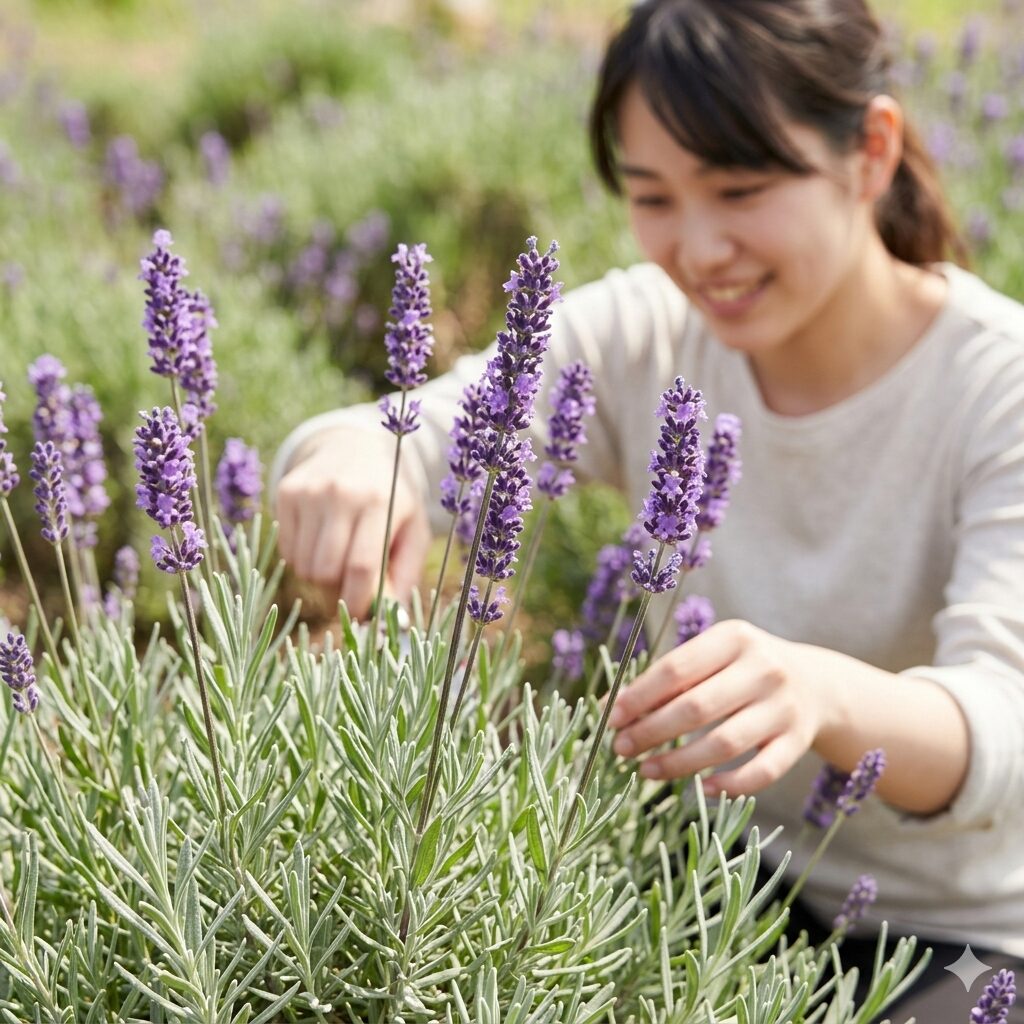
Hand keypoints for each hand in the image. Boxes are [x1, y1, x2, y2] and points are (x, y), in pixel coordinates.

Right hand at [274, 426, 430, 618]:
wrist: (355, 448)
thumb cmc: (390, 498)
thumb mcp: (412, 528)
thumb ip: (405, 574)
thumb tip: (393, 619)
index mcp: (378, 502)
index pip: (361, 566)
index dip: (357, 600)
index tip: (359, 615)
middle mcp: (341, 493)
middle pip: (325, 571)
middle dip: (336, 590)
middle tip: (349, 585)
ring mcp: (309, 491)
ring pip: (303, 565)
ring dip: (319, 576)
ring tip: (338, 559)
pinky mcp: (286, 492)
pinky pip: (287, 550)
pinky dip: (303, 558)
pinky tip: (320, 540)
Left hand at [606, 620, 831, 795]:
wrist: (816, 683)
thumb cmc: (742, 669)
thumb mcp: (712, 655)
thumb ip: (669, 677)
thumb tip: (611, 708)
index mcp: (734, 638)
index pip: (676, 668)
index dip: (639, 695)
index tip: (610, 716)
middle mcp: (763, 669)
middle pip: (696, 707)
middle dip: (651, 731)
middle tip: (621, 748)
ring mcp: (784, 707)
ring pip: (724, 744)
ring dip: (679, 762)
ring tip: (646, 771)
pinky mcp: (799, 742)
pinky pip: (761, 772)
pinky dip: (728, 785)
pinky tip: (700, 788)